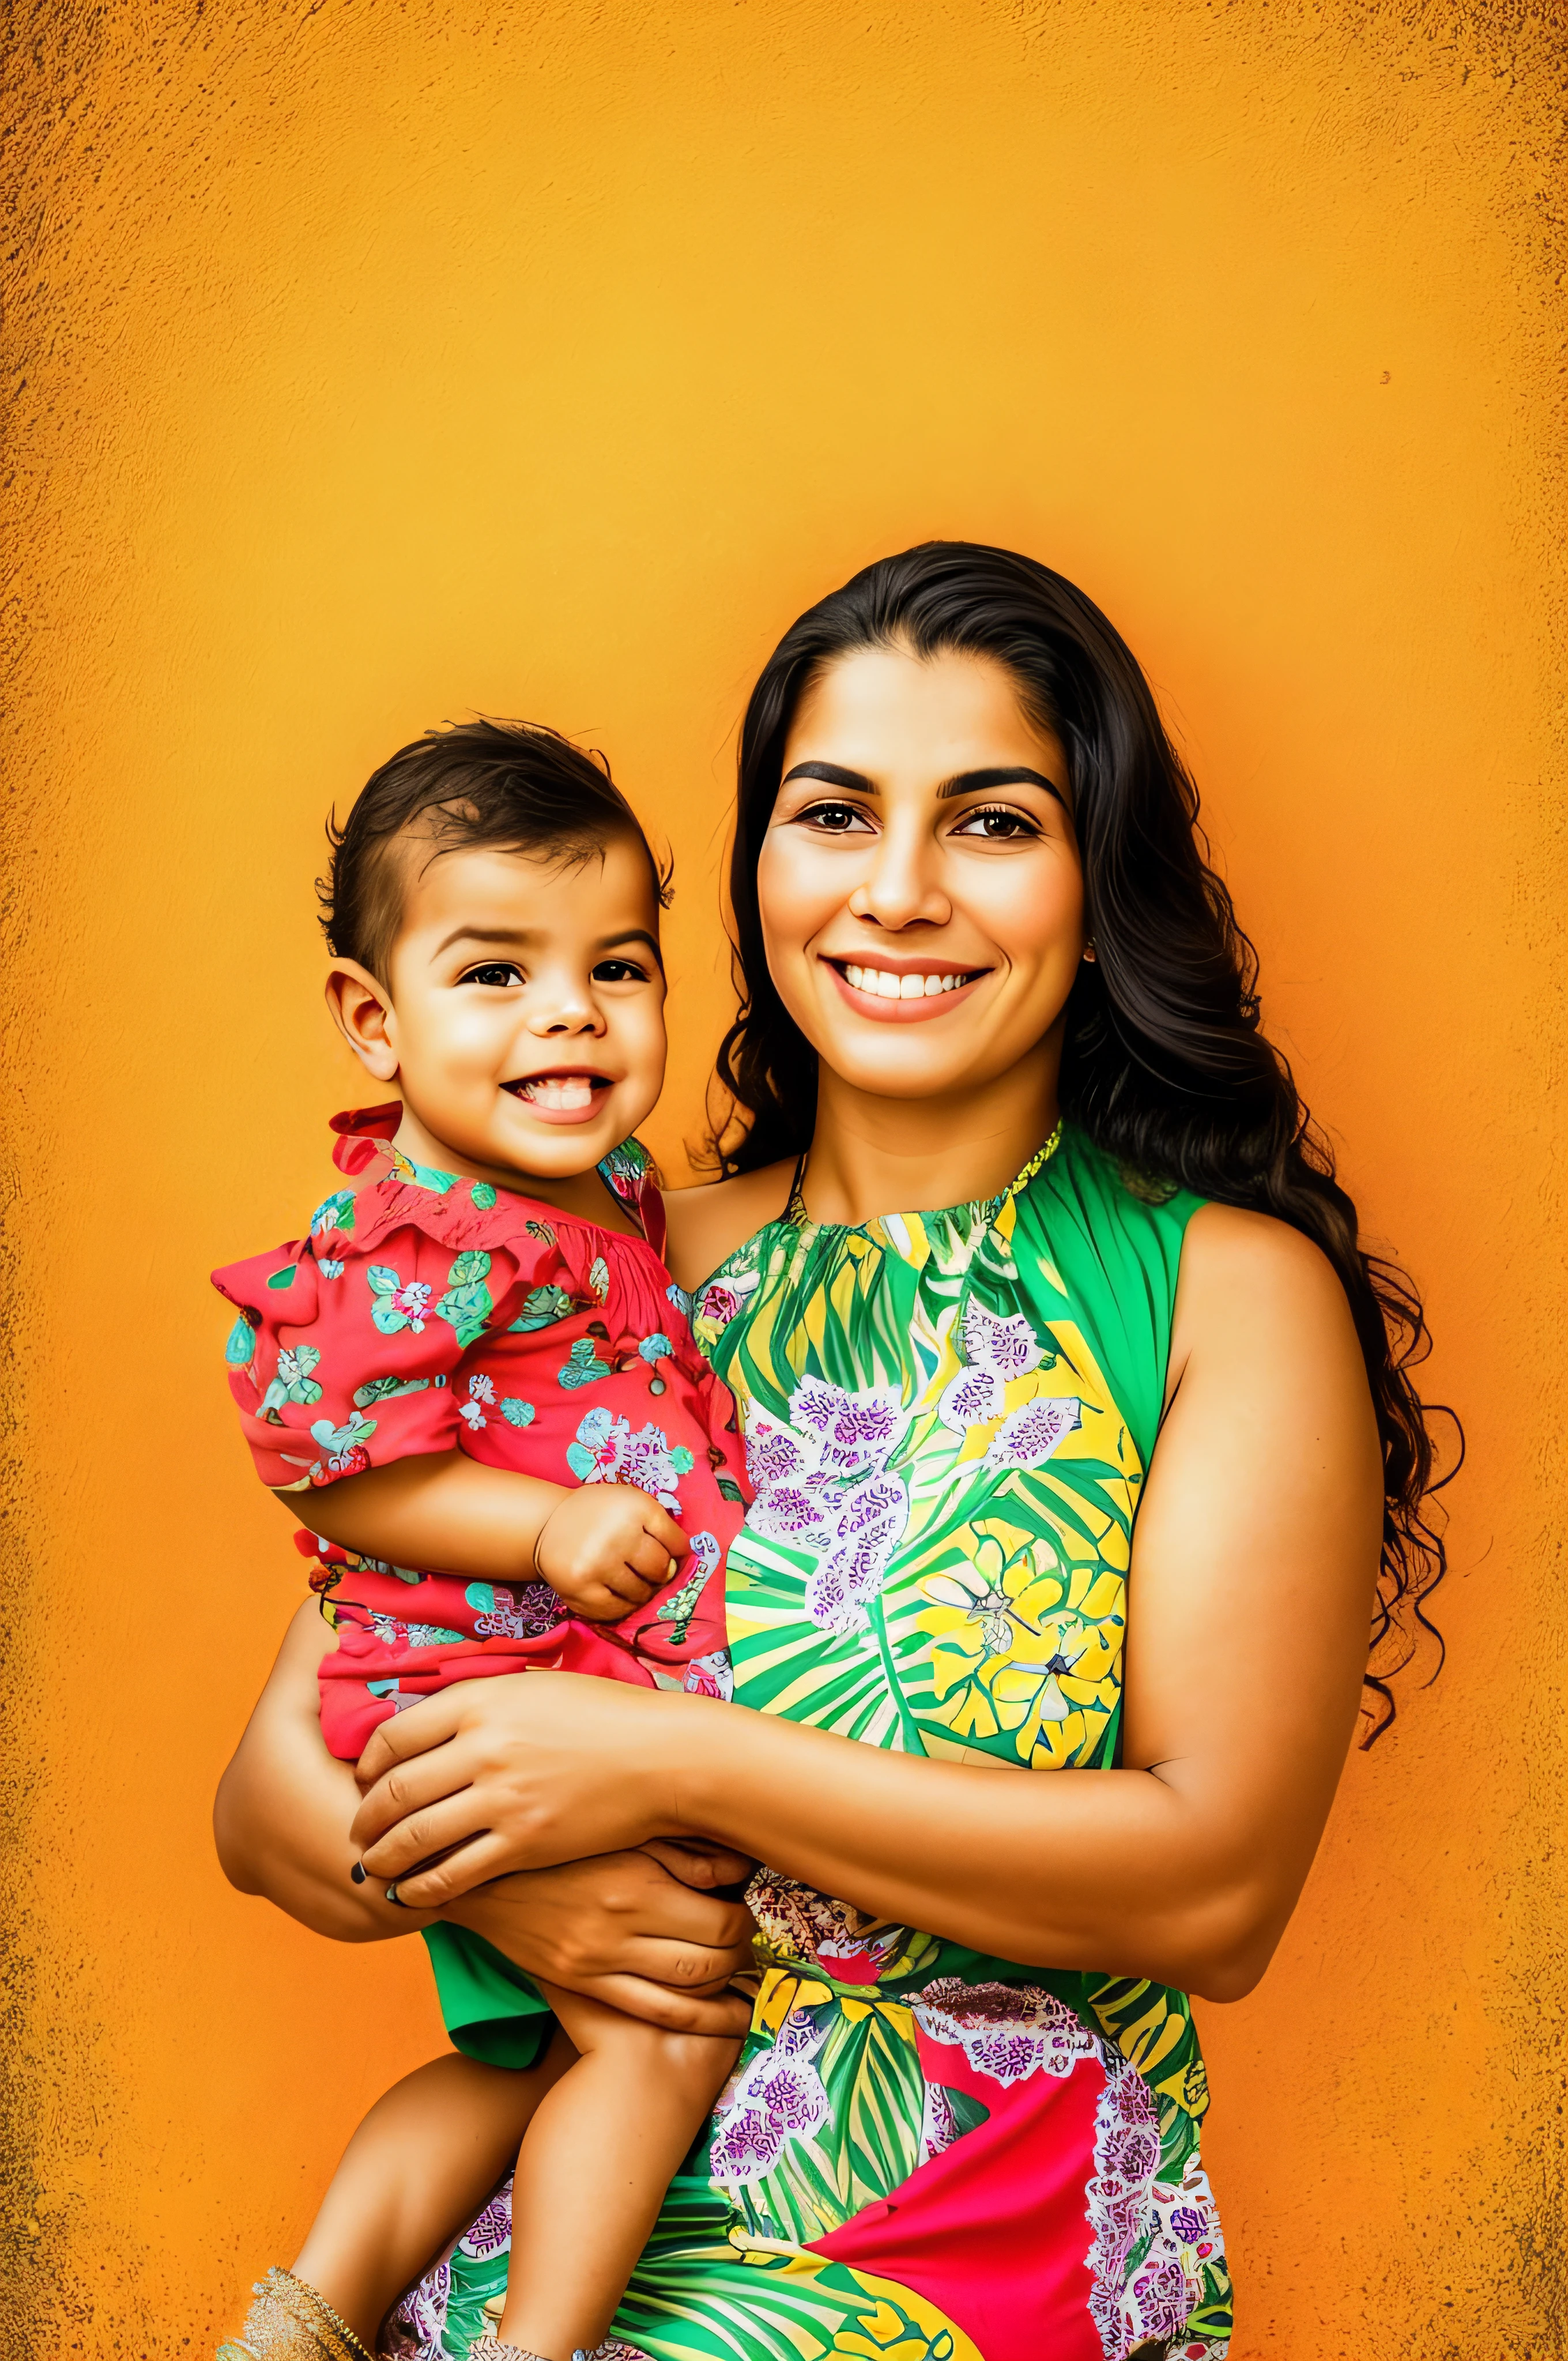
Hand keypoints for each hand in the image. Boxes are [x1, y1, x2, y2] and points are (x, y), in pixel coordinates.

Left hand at [350, 1669, 704, 1900]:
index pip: (393, 1735)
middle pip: (394, 1789)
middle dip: (365, 1817)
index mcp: (479, 1701)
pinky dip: (423, 1887)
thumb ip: (478, 1703)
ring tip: (374, 1867)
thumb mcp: (532, 1687)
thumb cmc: (602, 1715)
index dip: (367, 1764)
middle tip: (356, 1832)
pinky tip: (413, 1893)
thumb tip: (428, 1724)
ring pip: (415, 1836)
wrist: (662, 1757)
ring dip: (384, 1856)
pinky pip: (454, 1873)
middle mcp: (481, 1748)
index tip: (363, 1779)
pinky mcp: (524, 1843)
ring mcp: (502, 1798)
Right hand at [445, 1850, 756, 2037]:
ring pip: (685, 1992)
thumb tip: (740, 1865)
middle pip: (709, 1959)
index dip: (746, 1920)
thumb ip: (682, 1848)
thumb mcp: (621, 1831)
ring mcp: (598, 1963)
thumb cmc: (560, 1842)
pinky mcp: (583, 1985)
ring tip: (740, 1974)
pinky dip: (695, 2019)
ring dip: (725, 1989)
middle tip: (748, 1941)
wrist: (482, 1877)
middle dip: (741, 1954)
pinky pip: (651, 2011)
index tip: (748, 1910)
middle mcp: (619, 1927)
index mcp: (634, 1881)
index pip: (720, 1919)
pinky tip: (721, 2016)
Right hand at [533, 1484, 688, 1620]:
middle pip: (660, 1569)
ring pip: (641, 1593)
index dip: (677, 1551)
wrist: (547, 1525)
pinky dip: (623, 1606)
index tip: (673, 1553)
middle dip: (661, 1573)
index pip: (675, 1541)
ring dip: (643, 1591)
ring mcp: (598, 1565)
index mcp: (635, 1507)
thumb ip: (659, 1524)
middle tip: (651, 1571)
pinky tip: (618, 1594)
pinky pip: (617, 1610)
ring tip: (632, 1580)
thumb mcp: (630, 1502)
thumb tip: (683, 1559)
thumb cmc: (598, 1513)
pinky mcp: (580, 1590)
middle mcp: (617, 1535)